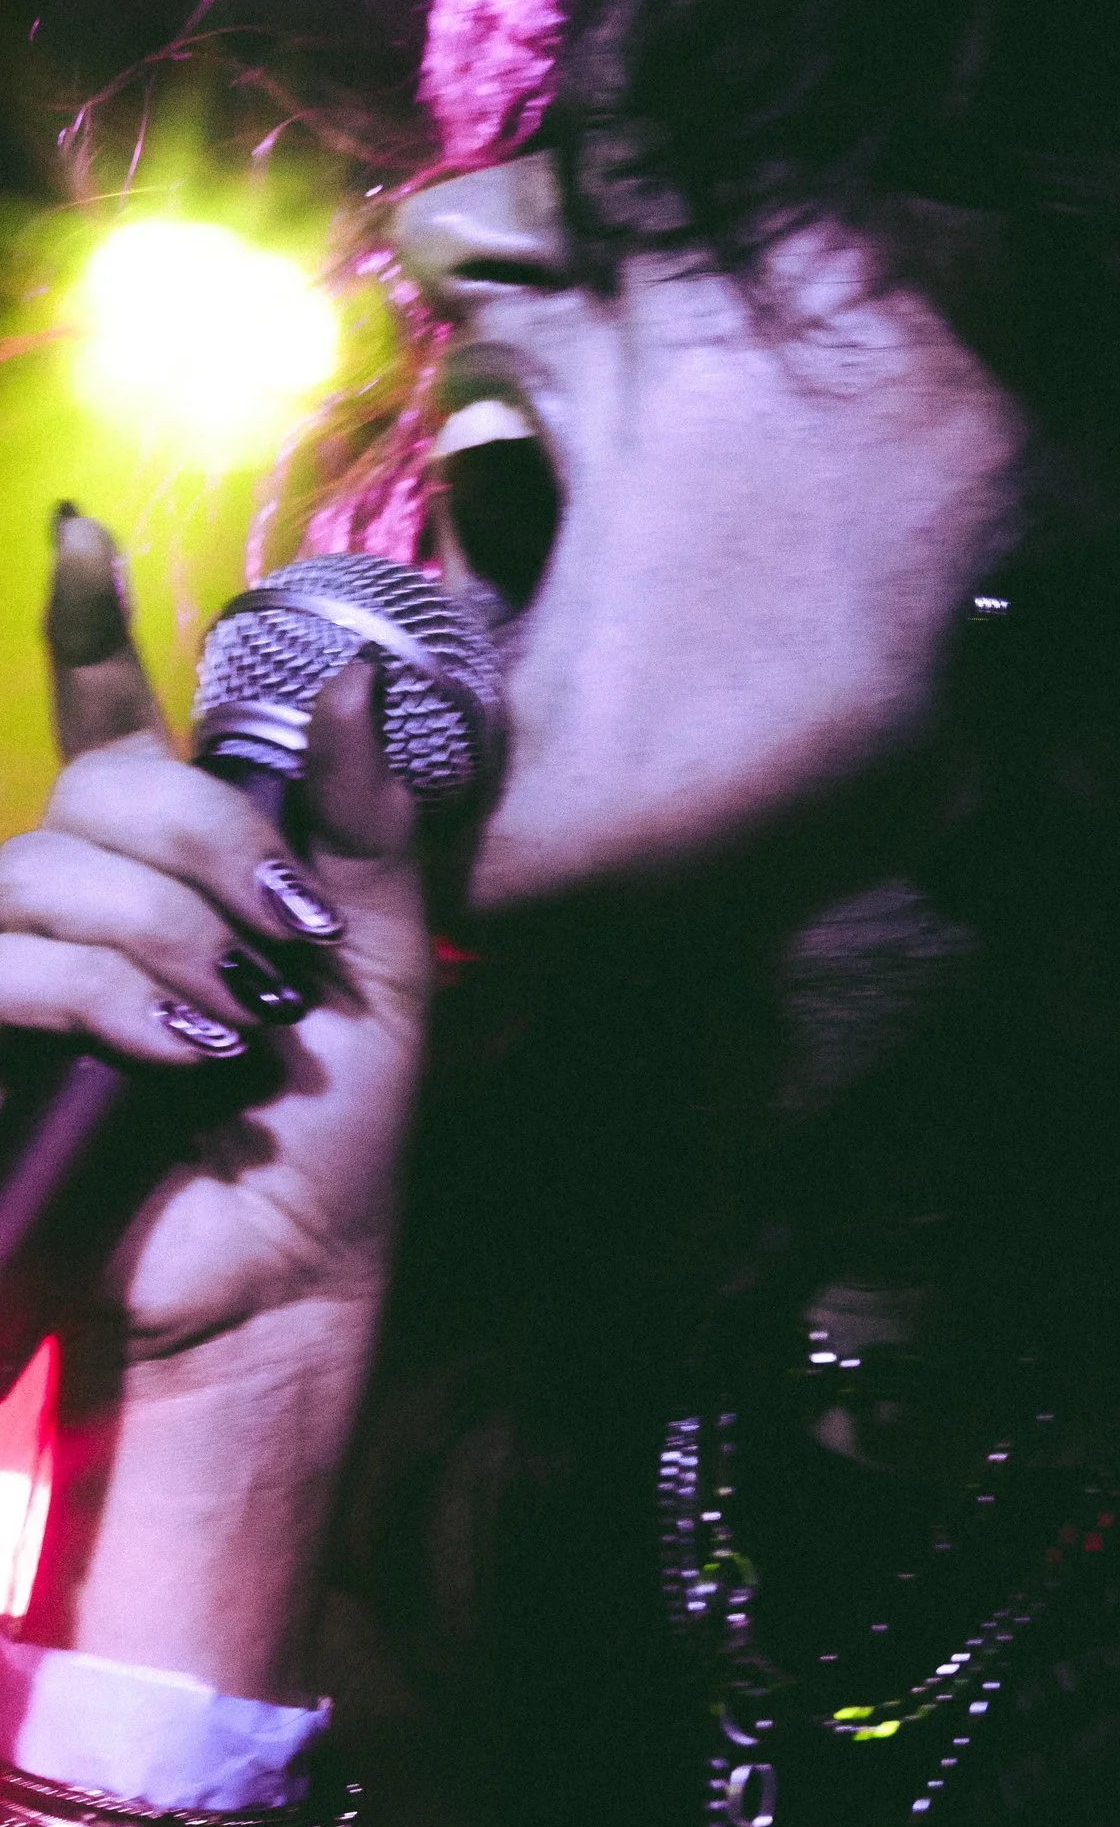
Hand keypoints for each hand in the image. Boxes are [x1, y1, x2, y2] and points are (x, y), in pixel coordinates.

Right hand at [0, 508, 436, 1368]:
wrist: (279, 1292)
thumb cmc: (324, 1149)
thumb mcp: (376, 974)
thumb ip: (364, 828)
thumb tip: (351, 672)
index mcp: (168, 870)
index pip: (105, 721)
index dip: (83, 624)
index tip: (82, 533)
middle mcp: (79, 902)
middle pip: (98, 789)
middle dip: (211, 849)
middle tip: (290, 945)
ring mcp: (23, 972)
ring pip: (49, 872)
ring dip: (172, 938)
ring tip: (244, 1028)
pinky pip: (16, 966)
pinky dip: (110, 996)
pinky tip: (183, 1050)